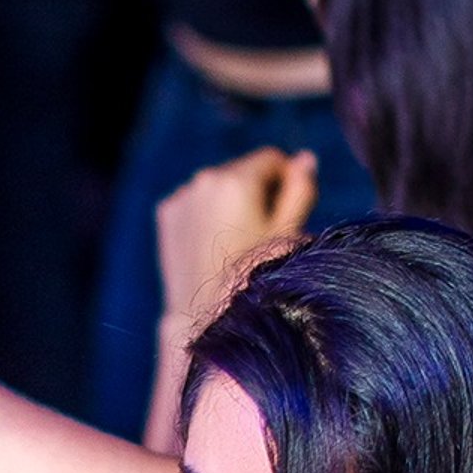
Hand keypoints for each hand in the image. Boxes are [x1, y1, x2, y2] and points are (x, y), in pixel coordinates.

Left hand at [156, 148, 317, 334]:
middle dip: (256, 191)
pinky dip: (205, 212)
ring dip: (230, 200)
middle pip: (243, 169)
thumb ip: (300, 189)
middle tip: (258, 233)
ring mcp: (182, 196)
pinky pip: (195, 201)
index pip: (272, 159)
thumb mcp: (286, 233)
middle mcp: (204, 179)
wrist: (204, 314)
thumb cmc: (252, 274)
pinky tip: (212, 242)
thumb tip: (305, 158)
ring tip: (235, 240)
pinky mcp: (167, 213)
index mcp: (237, 179)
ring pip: (218, 185)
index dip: (284, 184)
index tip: (283, 214)